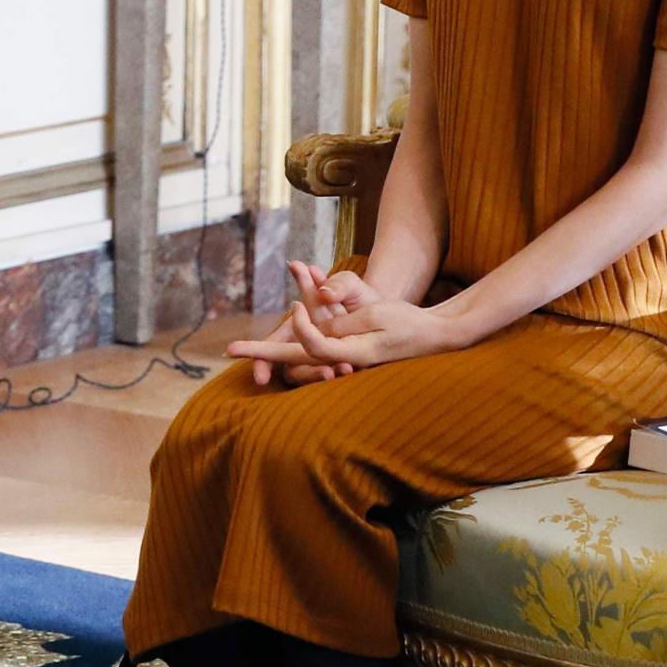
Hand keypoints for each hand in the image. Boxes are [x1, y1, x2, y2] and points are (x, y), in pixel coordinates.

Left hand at [228, 261, 469, 378]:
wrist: (437, 336)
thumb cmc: (409, 323)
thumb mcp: (378, 315)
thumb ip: (344, 324)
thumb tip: (313, 330)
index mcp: (352, 353)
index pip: (313, 345)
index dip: (301, 327)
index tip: (296, 305)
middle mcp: (344, 361)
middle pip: (295, 359)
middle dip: (263, 353)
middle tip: (229, 349)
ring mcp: (345, 361)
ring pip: (302, 355)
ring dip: (275, 348)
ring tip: (241, 348)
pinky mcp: (347, 355)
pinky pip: (317, 349)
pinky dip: (298, 338)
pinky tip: (275, 340)